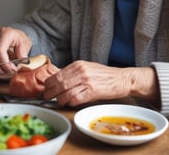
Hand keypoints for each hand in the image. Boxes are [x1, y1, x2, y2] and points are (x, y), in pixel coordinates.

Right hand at [0, 27, 31, 73]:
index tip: (10, 69)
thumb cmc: (20, 40)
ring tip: (3, 71)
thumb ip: (23, 53)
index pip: (0, 50)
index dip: (4, 62)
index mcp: (6, 33)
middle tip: (6, 71)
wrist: (17, 37)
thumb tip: (20, 63)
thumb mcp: (26, 44)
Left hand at [42, 61, 159, 106]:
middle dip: (50, 92)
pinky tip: (69, 103)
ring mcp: (86, 81)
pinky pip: (75, 98)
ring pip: (65, 91)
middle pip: (58, 83)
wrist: (122, 79)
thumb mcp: (87, 68)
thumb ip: (74, 73)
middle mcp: (81, 71)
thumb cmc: (105, 76)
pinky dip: (69, 102)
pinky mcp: (92, 91)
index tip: (46, 88)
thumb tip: (59, 81)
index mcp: (78, 64)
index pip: (57, 74)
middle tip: (47, 97)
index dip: (49, 83)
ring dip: (59, 99)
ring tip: (59, 102)